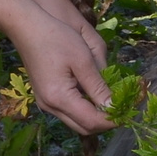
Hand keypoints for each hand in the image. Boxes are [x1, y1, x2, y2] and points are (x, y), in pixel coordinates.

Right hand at [12, 7, 111, 132]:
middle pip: (83, 128)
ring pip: (76, 122)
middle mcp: (50, 107)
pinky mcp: (46, 97)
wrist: (27, 27)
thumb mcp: (83, 60)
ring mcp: (46, 103)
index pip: (91, 122)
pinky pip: (69, 112)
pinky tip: (96, 96)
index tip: (129, 110)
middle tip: (123, 108)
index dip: (112, 120)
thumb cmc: (56, 38)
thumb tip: (114, 107)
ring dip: (95, 117)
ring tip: (113, 102)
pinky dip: (85, 109)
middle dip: (105, 122)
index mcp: (59, 98)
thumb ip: (98, 86)